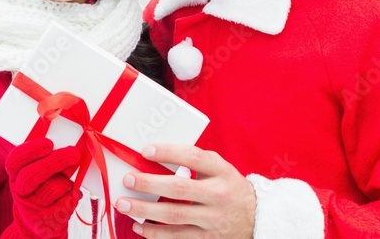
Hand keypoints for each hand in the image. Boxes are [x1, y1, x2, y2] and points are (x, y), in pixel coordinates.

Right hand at [3, 138, 80, 238]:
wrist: (42, 220)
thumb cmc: (44, 187)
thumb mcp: (40, 172)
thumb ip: (48, 158)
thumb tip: (73, 144)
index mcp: (15, 174)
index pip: (15, 160)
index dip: (31, 150)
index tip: (49, 144)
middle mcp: (20, 191)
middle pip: (31, 175)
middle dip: (56, 161)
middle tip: (74, 153)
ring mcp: (31, 207)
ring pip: (54, 187)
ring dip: (67, 181)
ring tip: (67, 182)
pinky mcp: (45, 219)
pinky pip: (66, 201)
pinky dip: (73, 195)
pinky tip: (68, 195)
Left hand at [115, 144, 255, 237]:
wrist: (256, 219)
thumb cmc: (230, 189)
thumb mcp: (221, 170)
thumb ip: (197, 162)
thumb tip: (158, 156)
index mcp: (223, 172)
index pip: (194, 157)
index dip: (168, 152)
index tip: (146, 150)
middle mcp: (219, 196)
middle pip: (178, 189)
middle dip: (148, 184)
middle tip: (128, 180)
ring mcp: (213, 220)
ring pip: (173, 216)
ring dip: (144, 211)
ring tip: (123, 204)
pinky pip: (176, 238)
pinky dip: (154, 233)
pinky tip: (140, 226)